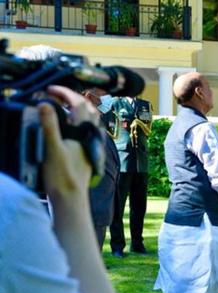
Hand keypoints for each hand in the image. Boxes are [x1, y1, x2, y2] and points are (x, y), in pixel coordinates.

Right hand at [39, 85, 99, 201]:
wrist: (71, 197)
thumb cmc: (62, 175)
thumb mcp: (52, 148)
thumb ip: (49, 125)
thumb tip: (44, 104)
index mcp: (84, 131)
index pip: (79, 103)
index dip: (65, 92)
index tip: (51, 89)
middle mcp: (91, 135)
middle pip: (88, 109)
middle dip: (73, 98)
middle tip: (56, 95)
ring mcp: (92, 144)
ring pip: (91, 120)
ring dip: (79, 110)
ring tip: (63, 107)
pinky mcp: (89, 152)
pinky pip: (89, 131)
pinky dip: (80, 123)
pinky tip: (72, 128)